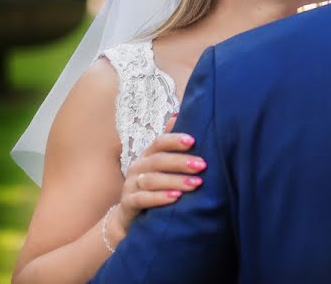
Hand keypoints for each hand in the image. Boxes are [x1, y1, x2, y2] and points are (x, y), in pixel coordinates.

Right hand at [110, 114, 207, 240]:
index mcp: (147, 156)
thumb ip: (171, 145)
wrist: (129, 217)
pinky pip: (142, 199)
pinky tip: (176, 198)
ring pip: (152, 180)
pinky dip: (159, 198)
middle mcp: (137, 167)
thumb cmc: (154, 187)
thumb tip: (179, 113)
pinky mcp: (128, 203)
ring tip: (195, 183)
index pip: (159, 142)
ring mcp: (130, 185)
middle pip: (158, 160)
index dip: (174, 140)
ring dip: (175, 181)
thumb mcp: (163, 167)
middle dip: (181, 162)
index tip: (193, 141)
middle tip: (202, 165)